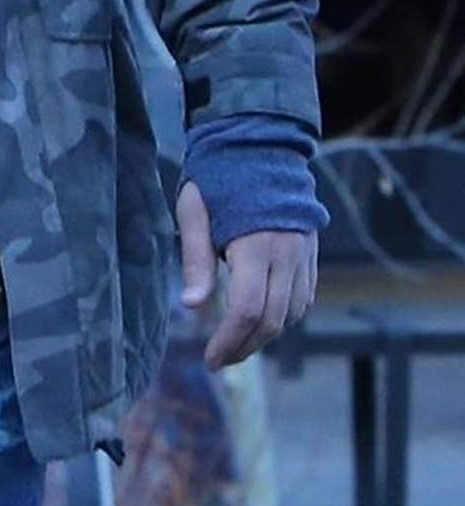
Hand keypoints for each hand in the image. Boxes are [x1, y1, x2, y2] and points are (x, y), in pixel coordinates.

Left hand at [176, 182, 318, 369]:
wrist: (263, 146)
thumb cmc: (220, 177)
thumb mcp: (195, 212)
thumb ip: (196, 260)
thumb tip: (192, 306)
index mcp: (256, 245)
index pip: (247, 309)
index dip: (229, 340)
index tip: (209, 359)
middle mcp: (287, 254)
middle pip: (273, 319)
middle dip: (245, 346)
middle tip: (218, 359)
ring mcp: (304, 254)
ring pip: (293, 313)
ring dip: (265, 335)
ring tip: (236, 345)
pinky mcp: (311, 254)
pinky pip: (304, 298)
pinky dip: (284, 317)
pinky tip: (260, 322)